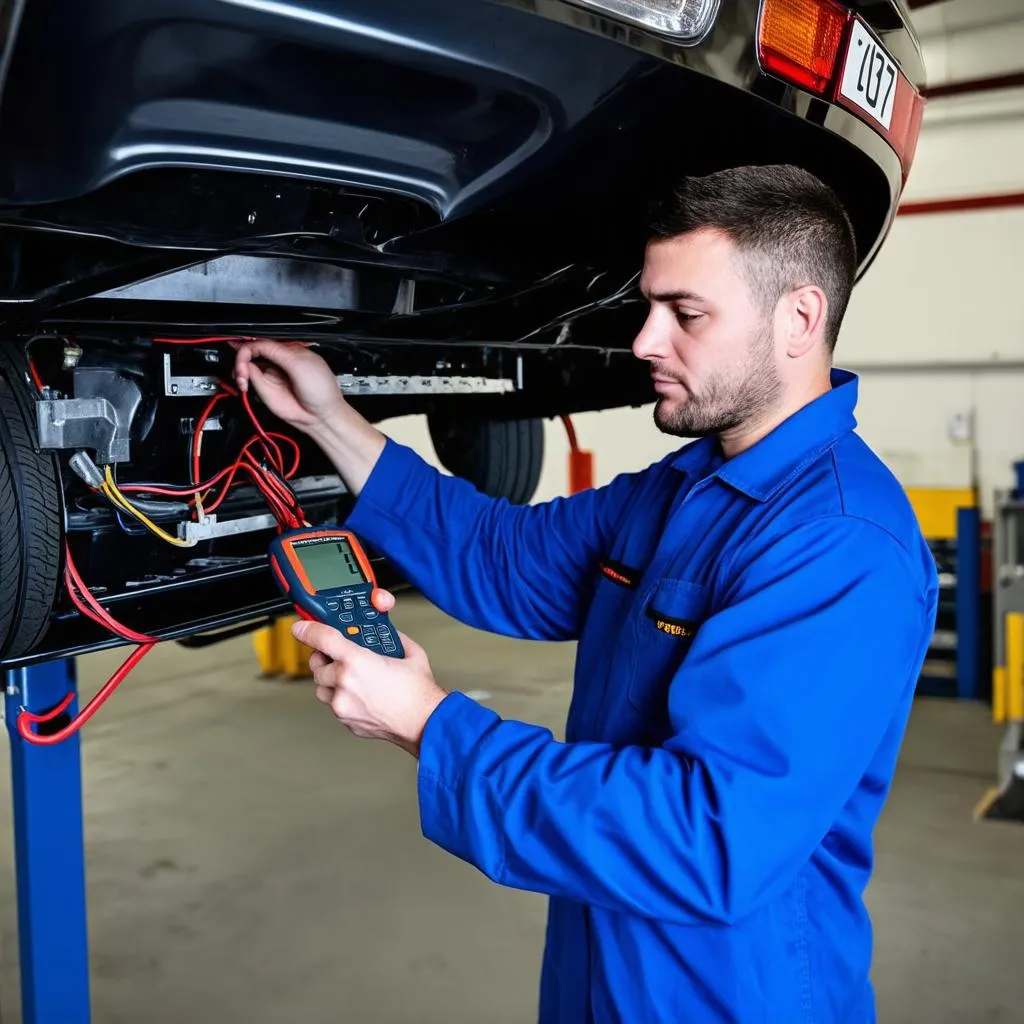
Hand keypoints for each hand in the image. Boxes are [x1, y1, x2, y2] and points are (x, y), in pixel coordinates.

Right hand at [233, 339, 346, 435]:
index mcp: (288, 352)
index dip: (249, 345)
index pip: (262, 342)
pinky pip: (248, 379)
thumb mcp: (299, 363)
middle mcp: (277, 362)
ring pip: (245, 365)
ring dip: (238, 368)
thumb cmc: (320, 390)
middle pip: (251, 352)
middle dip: (241, 356)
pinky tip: (244, 383)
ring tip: (242, 377)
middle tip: (241, 366)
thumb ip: (275, 351)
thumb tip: (254, 346)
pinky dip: (241, 379)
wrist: (320, 415)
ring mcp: (270, 376)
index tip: (241, 350)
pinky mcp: (265, 390)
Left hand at [292, 594, 448, 756]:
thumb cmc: (418, 692)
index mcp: (357, 661)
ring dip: (330, 679)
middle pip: (316, 665)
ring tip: (351, 677)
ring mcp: (343, 705)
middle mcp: (345, 683)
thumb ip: (391, 637)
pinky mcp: (346, 721)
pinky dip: (342, 697)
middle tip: (338, 654)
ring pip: (321, 688)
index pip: (321, 639)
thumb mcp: (409, 652)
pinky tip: (361, 694)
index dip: (308, 630)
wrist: (425, 723)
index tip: (301, 628)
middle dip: (325, 658)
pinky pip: (334, 704)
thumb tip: (383, 632)